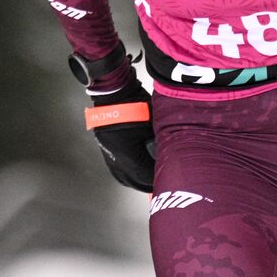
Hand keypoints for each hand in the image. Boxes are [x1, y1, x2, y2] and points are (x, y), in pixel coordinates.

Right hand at [86, 70, 155, 192]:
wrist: (114, 92)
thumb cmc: (135, 105)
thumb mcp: (154, 124)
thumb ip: (161, 140)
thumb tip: (171, 151)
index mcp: (128, 155)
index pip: (144, 176)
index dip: (156, 180)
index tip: (167, 180)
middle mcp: (116, 158)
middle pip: (132, 180)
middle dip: (146, 184)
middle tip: (158, 183)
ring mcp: (108, 153)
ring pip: (122, 175)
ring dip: (135, 179)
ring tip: (148, 179)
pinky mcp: (105, 147)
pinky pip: (116, 167)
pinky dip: (127, 171)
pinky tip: (135, 169)